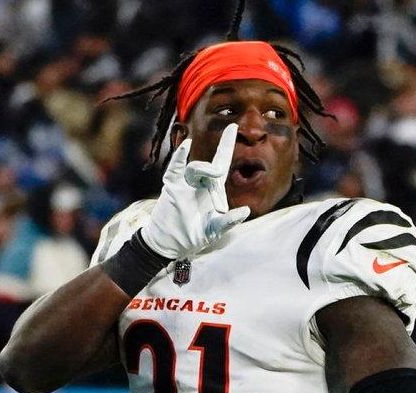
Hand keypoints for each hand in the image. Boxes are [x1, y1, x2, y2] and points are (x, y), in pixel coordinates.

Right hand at [141, 123, 250, 258]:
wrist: (168, 244)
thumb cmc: (192, 237)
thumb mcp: (214, 231)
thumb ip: (229, 222)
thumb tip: (247, 211)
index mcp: (212, 190)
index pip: (221, 162)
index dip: (226, 145)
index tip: (233, 126)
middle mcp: (199, 183)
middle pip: (211, 165)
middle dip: (221, 156)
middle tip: (223, 169)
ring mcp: (184, 184)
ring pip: (195, 168)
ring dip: (204, 172)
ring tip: (211, 192)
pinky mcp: (171, 187)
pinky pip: (175, 168)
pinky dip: (179, 157)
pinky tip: (185, 147)